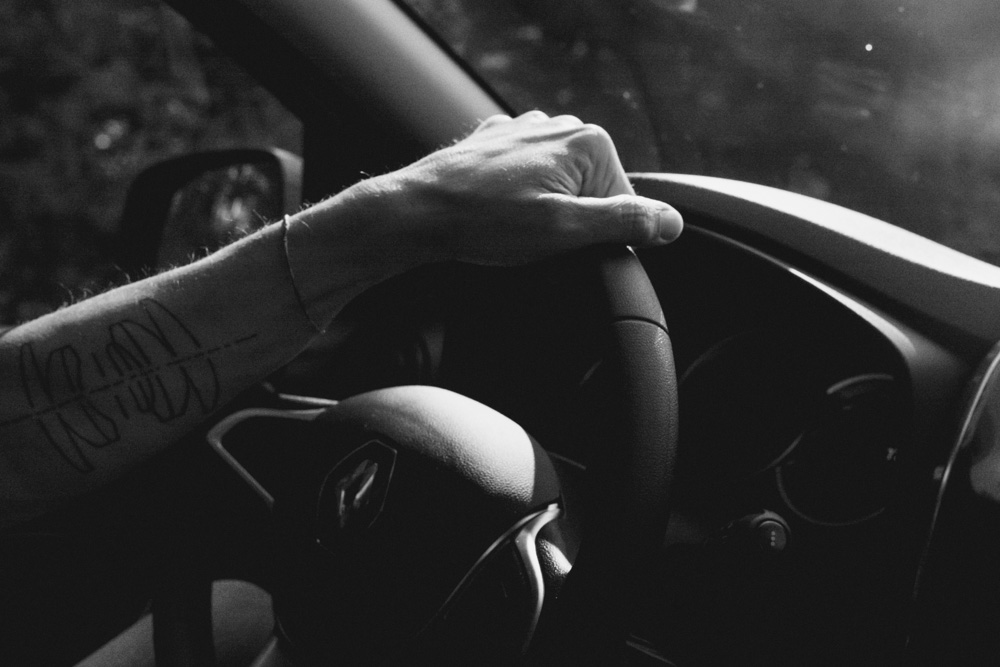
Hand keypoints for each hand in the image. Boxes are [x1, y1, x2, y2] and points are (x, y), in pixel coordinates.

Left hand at [343, 111, 683, 265]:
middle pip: (592, 192)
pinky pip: (529, 177)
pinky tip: (495, 211)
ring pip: (559, 186)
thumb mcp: (563, 232)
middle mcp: (561, 125)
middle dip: (569, 221)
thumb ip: (623, 222)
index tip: (564, 245)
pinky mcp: (501, 142)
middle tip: (530, 236)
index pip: (625, 204)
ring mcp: (528, 129)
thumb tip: (671, 222)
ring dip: (541, 210)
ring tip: (507, 225)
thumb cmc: (483, 221)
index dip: (598, 236)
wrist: (416, 212)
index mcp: (588, 143)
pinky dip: (518, 198)